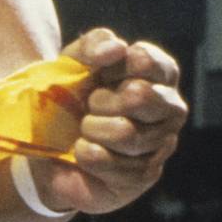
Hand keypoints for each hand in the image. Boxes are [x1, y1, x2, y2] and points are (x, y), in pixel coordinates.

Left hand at [39, 31, 186, 216]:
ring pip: (127, 134)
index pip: (145, 61)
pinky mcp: (144, 177)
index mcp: (161, 75)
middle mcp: (171, 109)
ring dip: (92, 129)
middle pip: (141, 97)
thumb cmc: (72, 97)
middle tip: (91, 106)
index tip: (99, 77)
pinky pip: (112, 165)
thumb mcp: (74, 62)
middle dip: (101, 101)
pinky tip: (83, 152)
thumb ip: (94, 44)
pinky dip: (86, 155)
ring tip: (86, 130)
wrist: (50, 145)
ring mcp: (162, 145)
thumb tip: (117, 49)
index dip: (110, 69)